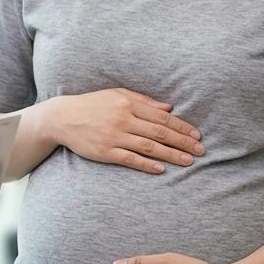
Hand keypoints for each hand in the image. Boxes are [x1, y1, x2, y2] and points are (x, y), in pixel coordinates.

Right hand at [41, 88, 202, 173]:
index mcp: (128, 103)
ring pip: (149, 147)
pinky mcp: (105, 152)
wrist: (62, 117)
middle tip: (200, 151)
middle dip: (182, 142)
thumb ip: (143, 101)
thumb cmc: (92, 104)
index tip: (196, 135)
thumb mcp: (117, 94)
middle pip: (159, 132)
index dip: (181, 126)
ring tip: (188, 161)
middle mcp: (123, 119)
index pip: (161, 116)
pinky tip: (161, 169)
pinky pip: (129, 159)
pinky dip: (146, 165)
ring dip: (171, 155)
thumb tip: (169, 107)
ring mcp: (114, 136)